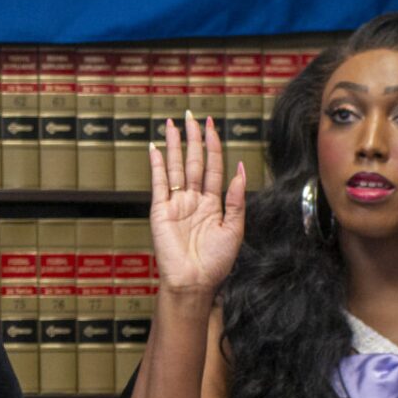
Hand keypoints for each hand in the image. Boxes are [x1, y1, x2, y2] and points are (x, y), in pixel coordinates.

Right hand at [149, 111, 245, 294]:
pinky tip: (157, 148)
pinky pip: (159, 183)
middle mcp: (193, 199)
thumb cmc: (216, 261)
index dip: (213, 146)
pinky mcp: (160, 210)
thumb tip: (240, 168)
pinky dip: (157, 165)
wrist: (194, 282)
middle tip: (192, 116)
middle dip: (193, 138)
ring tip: (173, 124)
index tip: (212, 126)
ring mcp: (176, 203)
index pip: (212, 167)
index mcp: (213, 203)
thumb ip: (237, 197)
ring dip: (174, 145)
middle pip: (193, 161)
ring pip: (175, 167)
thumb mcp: (234, 227)